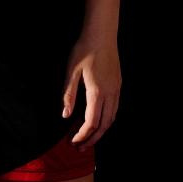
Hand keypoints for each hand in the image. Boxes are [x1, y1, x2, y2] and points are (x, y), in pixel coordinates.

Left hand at [61, 27, 121, 146]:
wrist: (102, 34)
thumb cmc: (84, 50)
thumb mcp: (71, 72)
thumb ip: (68, 95)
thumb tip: (65, 116)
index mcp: (97, 92)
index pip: (91, 122)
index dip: (82, 135)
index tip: (73, 142)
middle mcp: (110, 93)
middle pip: (105, 125)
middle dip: (92, 138)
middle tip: (80, 147)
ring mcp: (117, 89)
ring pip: (112, 118)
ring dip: (101, 131)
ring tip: (88, 138)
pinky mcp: (118, 84)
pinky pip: (115, 108)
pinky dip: (107, 120)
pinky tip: (97, 121)